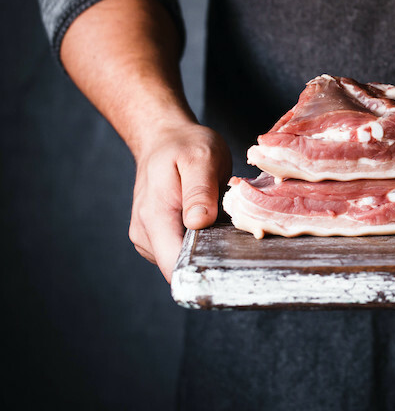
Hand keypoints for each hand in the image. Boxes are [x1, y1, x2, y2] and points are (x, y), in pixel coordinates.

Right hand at [128, 123, 231, 281]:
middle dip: (211, 259)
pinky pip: (181, 250)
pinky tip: (209, 224)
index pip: (175, 267)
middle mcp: (145, 235)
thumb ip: (200, 191)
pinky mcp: (156, 238)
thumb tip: (199, 223)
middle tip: (233, 234)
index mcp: (155, 217)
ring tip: (219, 222)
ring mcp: (148, 239)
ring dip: (206, 248)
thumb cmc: (184, 145)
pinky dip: (199, 242)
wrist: (163, 139)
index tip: (231, 265)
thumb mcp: (201, 159)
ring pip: (183, 261)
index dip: (204, 272)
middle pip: (181, 268)